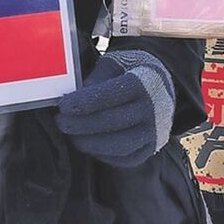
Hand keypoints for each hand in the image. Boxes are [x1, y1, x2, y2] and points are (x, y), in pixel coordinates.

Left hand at [55, 51, 174, 167]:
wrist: (162, 86)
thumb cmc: (131, 71)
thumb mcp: (114, 64)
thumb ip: (95, 79)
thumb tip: (73, 98)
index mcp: (144, 82)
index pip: (110, 95)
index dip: (84, 102)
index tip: (63, 106)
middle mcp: (154, 108)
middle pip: (112, 122)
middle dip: (81, 124)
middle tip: (61, 122)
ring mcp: (155, 131)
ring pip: (119, 145)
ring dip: (90, 143)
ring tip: (72, 135)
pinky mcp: (152, 148)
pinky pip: (125, 158)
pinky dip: (103, 155)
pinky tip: (89, 144)